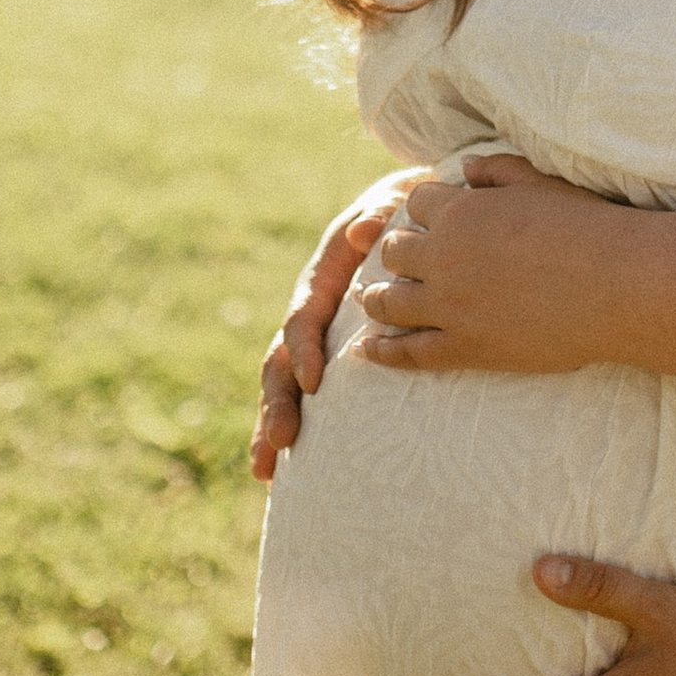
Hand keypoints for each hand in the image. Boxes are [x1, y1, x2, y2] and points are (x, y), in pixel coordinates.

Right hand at [248, 170, 414, 478]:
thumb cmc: (405, 212)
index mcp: (323, 278)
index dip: (305, 349)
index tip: (314, 382)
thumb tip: (367, 229)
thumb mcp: (393, 204)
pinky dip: (298, 427)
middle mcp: (312, 313)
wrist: (411, 215)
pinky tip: (280, 471)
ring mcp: (319, 337)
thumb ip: (382, 213)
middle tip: (280, 442)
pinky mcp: (332, 355)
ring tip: (264, 469)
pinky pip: (310, 395)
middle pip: (283, 361)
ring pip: (287, 384)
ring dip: (272, 422)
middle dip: (277, 402)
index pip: (304, 318)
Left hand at [351, 150, 611, 376]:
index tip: (431, 219)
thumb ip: (498, 171)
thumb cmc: (586, 226)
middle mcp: (443, 257)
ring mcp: (450, 306)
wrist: (616, 285)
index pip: (417, 204)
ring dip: (377, 298)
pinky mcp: (464, 348)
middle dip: (396, 252)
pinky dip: (381, 352)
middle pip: (394, 251)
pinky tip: (364, 351)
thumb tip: (468, 167)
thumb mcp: (540, 182)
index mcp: (459, 212)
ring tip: (371, 301)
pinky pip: (408, 352)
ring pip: (389, 301)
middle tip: (400, 260)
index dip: (425, 210)